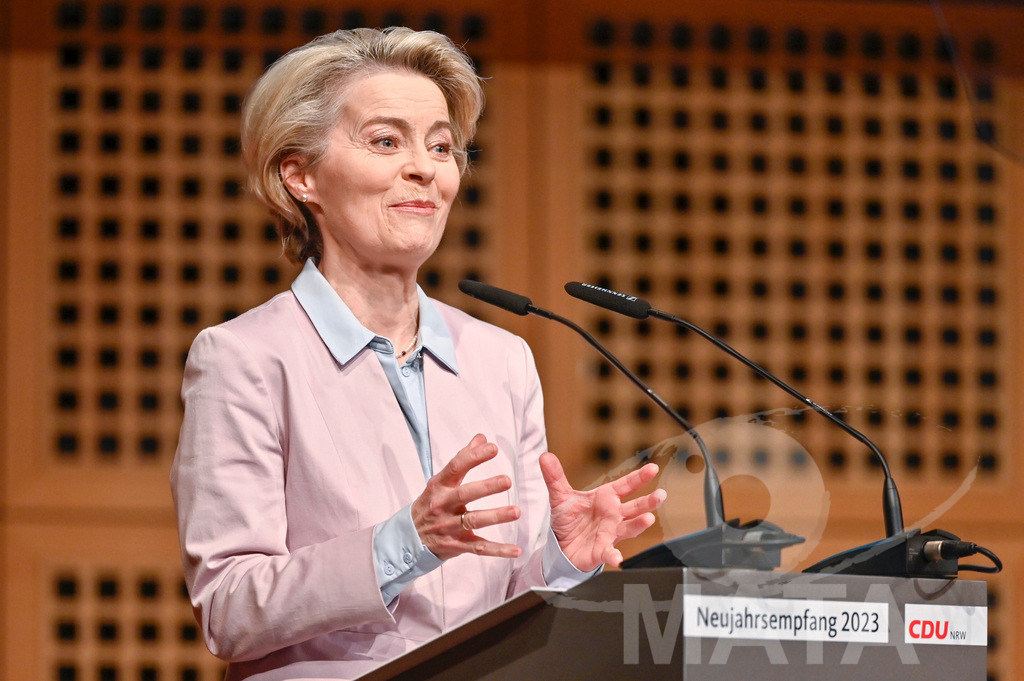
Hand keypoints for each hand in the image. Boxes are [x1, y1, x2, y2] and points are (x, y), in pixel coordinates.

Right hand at [411, 434, 523, 560]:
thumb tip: (481, 438)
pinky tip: (516, 550)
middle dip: (486, 487)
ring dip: (495, 516)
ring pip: (474, 520)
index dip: (473, 457)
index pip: (455, 467)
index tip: (493, 448)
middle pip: (465, 494)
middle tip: (507, 481)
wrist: (408, 538)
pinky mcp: (457, 544)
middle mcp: (443, 505)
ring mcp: (450, 526)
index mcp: (439, 486)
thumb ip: (462, 459)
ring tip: (516, 512)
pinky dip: (498, 550)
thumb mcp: (440, 481)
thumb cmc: (430, 504)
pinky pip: (479, 548)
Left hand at [541, 452, 665, 570]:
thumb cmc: (569, 520)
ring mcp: (610, 533)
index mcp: (606, 498)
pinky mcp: (601, 550)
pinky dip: (613, 555)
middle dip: (648, 502)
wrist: (562, 546)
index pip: (625, 485)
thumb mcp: (560, 496)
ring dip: (639, 524)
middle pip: (635, 507)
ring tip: (649, 519)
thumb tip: (545, 456)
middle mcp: (613, 515)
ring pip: (629, 527)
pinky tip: (617, 558)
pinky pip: (609, 552)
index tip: (652, 468)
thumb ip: (554, 477)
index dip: (639, 478)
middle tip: (661, 495)